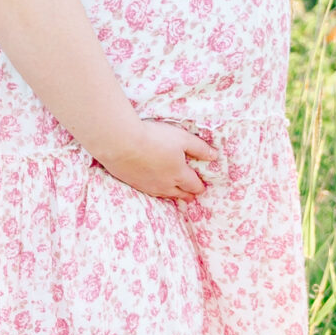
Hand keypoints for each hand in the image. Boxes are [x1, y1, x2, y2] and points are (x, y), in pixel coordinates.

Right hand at [90, 118, 213, 199]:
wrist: (121, 143)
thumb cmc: (154, 138)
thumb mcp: (181, 138)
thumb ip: (199, 148)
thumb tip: (214, 156)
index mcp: (179, 174)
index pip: (194, 185)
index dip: (200, 186)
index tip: (203, 187)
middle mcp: (165, 184)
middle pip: (180, 194)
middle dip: (188, 195)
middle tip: (191, 196)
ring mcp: (148, 186)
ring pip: (165, 196)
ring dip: (173, 195)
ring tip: (176, 196)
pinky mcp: (134, 184)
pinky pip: (150, 192)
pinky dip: (156, 191)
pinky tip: (154, 188)